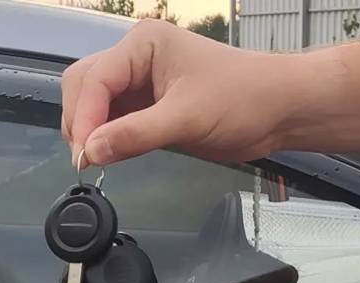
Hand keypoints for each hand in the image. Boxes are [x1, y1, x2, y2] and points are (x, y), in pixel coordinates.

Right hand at [62, 20, 298, 167]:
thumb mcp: (188, 118)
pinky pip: (113, 120)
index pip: (94, 79)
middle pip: (83, 86)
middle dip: (80, 122)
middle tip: (86, 161)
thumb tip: (92, 151)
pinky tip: (111, 155)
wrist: (279, 109)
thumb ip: (136, 135)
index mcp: (143, 44)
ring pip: (94, 104)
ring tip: (96, 161)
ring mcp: (140, 81)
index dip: (84, 117)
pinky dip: (106, 138)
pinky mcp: (148, 106)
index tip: (84, 155)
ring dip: (90, 131)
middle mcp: (136, 58)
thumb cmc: (244, 99)